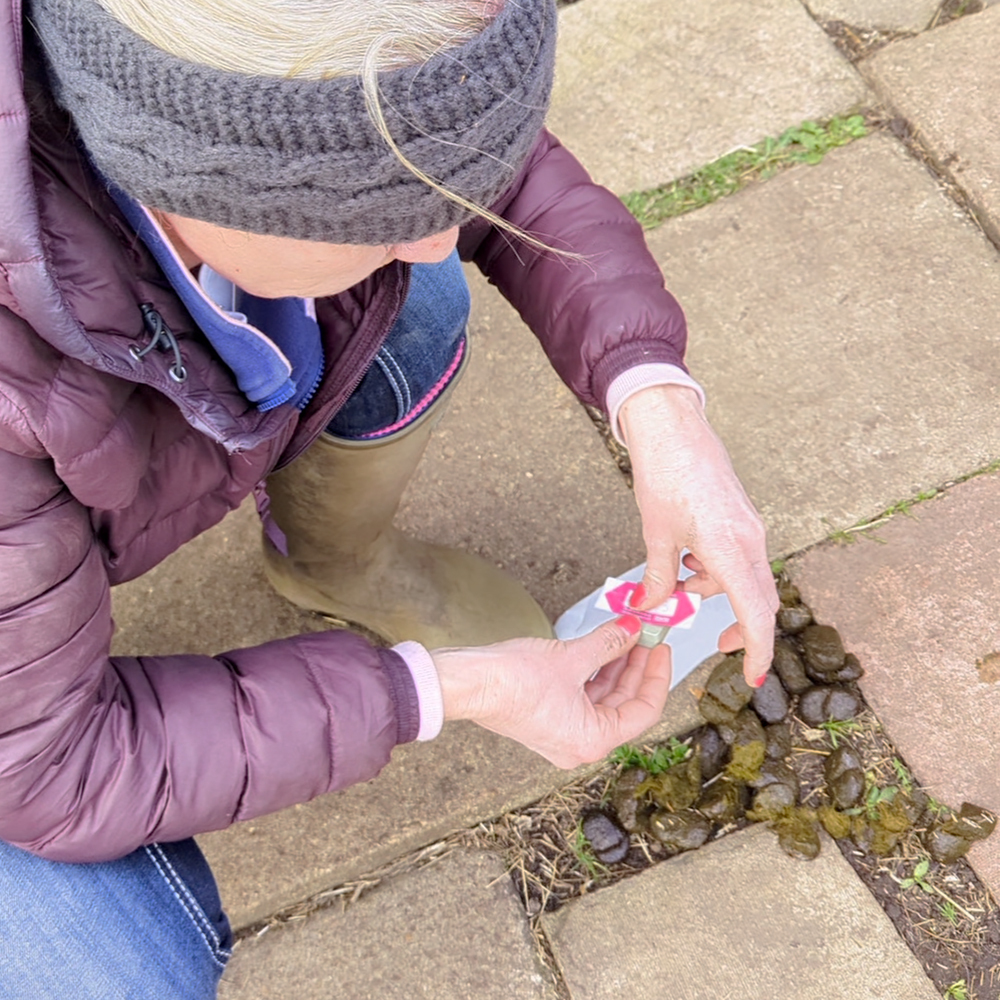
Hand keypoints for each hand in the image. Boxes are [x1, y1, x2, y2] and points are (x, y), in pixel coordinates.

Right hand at [432, 617, 671, 768]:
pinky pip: (584, 698)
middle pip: (624, 705)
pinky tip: (602, 648)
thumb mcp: (571, 657)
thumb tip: (632, 628)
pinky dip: (595, 674)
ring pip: (604, 699)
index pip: (644, 711)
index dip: (657, 676)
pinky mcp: (549, 719)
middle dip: (636, 667)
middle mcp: (581, 744)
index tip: (661, 648)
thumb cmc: (513, 680)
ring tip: (626, 634)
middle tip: (645, 635)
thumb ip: (608, 643)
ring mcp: (563, 734)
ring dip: (616, 667)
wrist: (468, 683)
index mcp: (593, 740)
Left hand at [618, 384, 777, 685]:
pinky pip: (740, 556)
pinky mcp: (744, 517)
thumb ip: (657, 578)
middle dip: (740, 627)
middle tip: (714, 643)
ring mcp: (751, 527)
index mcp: (730, 548)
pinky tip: (688, 560)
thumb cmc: (663, 475)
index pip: (754, 613)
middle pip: (758, 600)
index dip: (756, 650)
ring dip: (718, 591)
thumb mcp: (655, 535)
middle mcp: (751, 539)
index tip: (752, 677)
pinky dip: (718, 570)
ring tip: (680, 585)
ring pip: (747, 578)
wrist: (674, 428)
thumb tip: (649, 610)